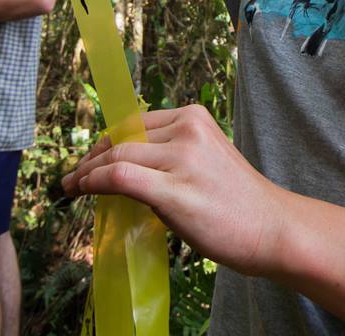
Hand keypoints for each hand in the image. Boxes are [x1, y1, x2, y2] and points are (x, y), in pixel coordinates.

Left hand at [63, 105, 289, 276]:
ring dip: (88, 172)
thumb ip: (171, 155)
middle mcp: (188, 130)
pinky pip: (121, 177)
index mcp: (194, 118)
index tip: (91, 160)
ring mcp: (182, 159)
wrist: (271, 227)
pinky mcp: (175, 190)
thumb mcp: (206, 159)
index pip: (135, 124)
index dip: (106, 142)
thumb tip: (126, 166)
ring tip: (73, 187)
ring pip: (118, 156)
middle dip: (92, 157)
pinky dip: (96, 182)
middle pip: (122, 138)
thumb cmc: (238, 201)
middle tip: (75, 177)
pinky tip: (86, 190)